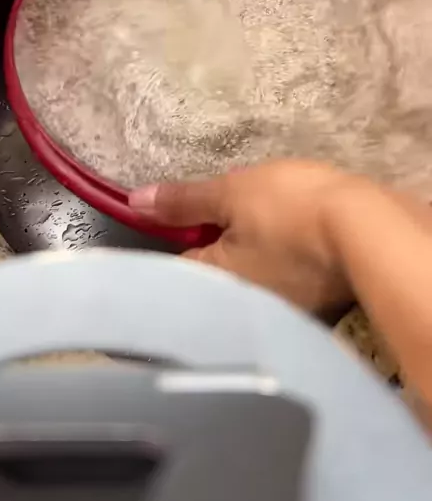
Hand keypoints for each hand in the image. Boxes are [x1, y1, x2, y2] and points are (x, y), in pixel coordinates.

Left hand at [129, 160, 367, 312]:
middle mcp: (242, 307)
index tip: (178, 218)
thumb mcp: (232, 193)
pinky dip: (276, 259)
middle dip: (211, 248)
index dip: (171, 239)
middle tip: (221, 213)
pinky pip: (279, 278)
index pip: (174, 268)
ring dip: (246, 254)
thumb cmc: (290, 208)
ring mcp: (280, 307)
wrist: (367, 227)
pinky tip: (284, 237)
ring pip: (248, 278)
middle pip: (212, 277)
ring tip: (255, 220)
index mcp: (215, 283)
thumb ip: (184, 201)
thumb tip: (134, 202)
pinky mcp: (312, 300)